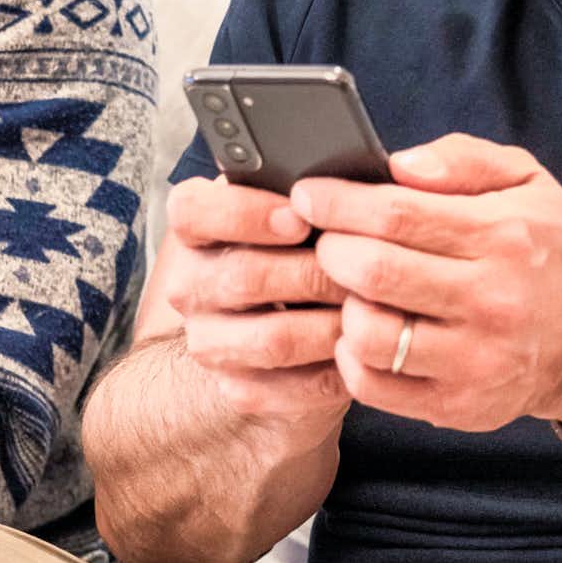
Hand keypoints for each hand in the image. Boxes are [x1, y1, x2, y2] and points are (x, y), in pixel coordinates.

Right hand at [159, 174, 350, 449]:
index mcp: (196, 228)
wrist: (289, 333)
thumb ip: (316, 188)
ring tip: (371, 312)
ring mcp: (208, 341)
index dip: (245, 212)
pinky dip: (334, 372)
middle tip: (366, 268)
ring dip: (331, 326)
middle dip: (314, 273)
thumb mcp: (303, 209)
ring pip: (271, 339)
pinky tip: (362, 353)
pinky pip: (288, 388)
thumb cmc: (307, 250)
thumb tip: (366, 175)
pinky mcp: (236, 388)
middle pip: (243, 276)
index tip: (300, 218)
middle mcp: (190, 284)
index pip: (192, 211)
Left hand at [290, 134, 561, 433]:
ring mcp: (475, 361)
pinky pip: (374, 386)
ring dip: (341, 306)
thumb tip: (398, 166)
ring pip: (369, 335)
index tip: (309, 195)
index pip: (397, 214)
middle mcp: (493, 302)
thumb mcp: (525, 182)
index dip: (339, 203)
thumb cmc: (541, 250)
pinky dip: (350, 356)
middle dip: (331, 250)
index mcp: (503, 237)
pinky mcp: (458, 406)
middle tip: (324, 241)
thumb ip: (463, 160)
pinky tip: (360, 332)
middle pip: (376, 271)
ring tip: (350, 289)